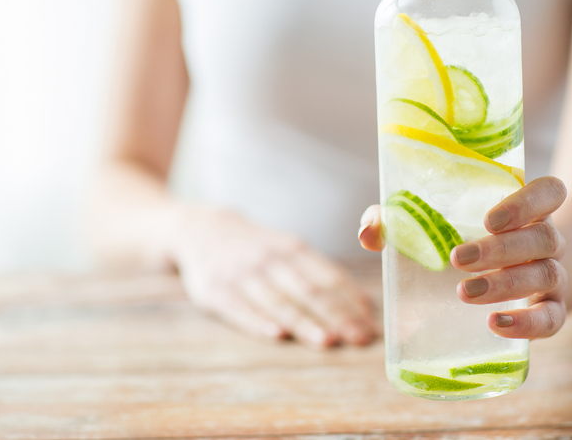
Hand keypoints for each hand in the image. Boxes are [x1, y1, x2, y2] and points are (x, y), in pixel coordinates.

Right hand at [176, 208, 377, 347]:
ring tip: (328, 341)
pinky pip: (240, 308)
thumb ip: (320, 274)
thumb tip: (362, 305)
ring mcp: (242, 275)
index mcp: (293, 249)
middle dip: (337, 317)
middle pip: (309, 291)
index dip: (352, 302)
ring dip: (305, 322)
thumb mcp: (287, 248)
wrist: (200, 229)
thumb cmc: (257, 248)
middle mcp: (270, 260)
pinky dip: (259, 322)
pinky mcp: (216, 291)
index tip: (371, 326)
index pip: (329, 277)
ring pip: (279, 302)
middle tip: (359, 339)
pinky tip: (277, 335)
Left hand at [359, 176, 567, 338]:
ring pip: (546, 275)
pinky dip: (527, 323)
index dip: (528, 201)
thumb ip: (397, 219)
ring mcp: (554, 276)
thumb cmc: (463, 239)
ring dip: (506, 284)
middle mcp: (547, 239)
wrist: (509, 278)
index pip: (550, 192)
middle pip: (543, 237)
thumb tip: (369, 233)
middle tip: (458, 259)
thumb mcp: (433, 224)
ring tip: (464, 292)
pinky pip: (552, 319)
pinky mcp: (550, 311)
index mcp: (526, 208)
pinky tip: (496, 324)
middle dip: (500, 250)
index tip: (490, 219)